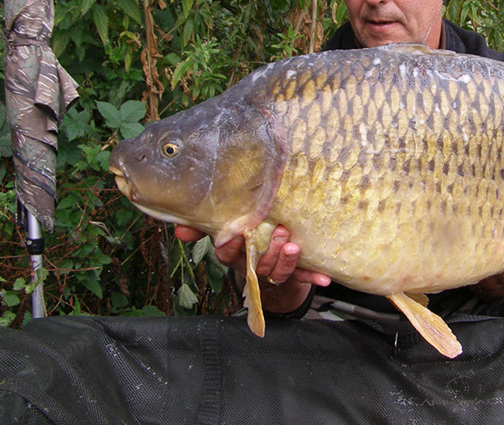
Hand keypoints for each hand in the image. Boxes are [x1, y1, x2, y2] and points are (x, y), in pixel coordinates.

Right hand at [173, 224, 330, 313]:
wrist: (267, 257)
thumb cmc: (244, 234)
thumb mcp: (223, 226)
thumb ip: (201, 225)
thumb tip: (178, 228)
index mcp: (234, 252)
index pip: (227, 252)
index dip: (232, 246)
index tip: (236, 235)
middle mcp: (253, 264)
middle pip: (257, 262)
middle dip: (268, 250)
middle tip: (279, 230)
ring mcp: (273, 270)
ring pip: (277, 271)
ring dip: (286, 260)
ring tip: (292, 245)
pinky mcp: (293, 273)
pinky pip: (302, 277)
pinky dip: (313, 277)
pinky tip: (325, 278)